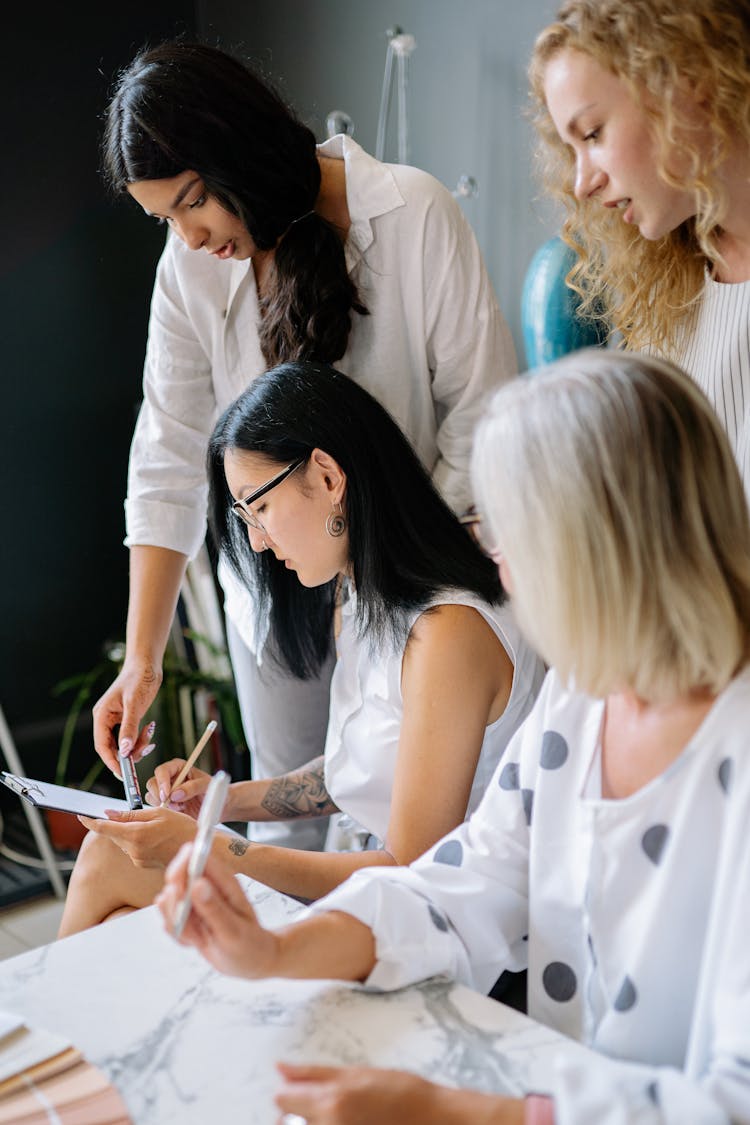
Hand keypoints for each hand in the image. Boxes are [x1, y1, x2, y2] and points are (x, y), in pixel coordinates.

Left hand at [78, 806, 196, 868]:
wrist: (197, 849)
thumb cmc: (182, 827)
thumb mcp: (157, 812)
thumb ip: (131, 814)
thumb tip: (109, 813)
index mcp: (136, 835)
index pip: (104, 828)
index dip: (90, 821)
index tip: (81, 815)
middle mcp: (133, 850)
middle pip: (113, 834)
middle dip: (115, 824)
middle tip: (129, 814)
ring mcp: (137, 858)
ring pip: (122, 841)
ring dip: (127, 831)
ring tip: (149, 825)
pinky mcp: (142, 863)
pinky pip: (131, 848)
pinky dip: (135, 839)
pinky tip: (152, 835)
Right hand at [92, 657, 162, 774]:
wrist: (147, 664)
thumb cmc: (139, 679)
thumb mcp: (135, 704)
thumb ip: (129, 728)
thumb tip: (123, 751)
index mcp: (102, 716)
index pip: (102, 746)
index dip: (111, 762)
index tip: (123, 774)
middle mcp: (106, 719)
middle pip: (112, 747)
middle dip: (128, 753)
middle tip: (144, 752)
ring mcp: (116, 719)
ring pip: (123, 743)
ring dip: (137, 745)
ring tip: (149, 733)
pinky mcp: (126, 718)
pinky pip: (131, 736)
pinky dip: (141, 737)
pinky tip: (150, 728)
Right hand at [144, 759, 212, 817]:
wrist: (216, 806)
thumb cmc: (212, 791)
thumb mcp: (207, 786)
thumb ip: (193, 787)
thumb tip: (175, 793)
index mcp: (178, 767)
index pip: (162, 770)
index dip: (162, 782)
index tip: (168, 794)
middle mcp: (169, 778)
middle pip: (152, 783)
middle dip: (160, 795)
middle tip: (172, 804)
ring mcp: (165, 791)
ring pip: (151, 796)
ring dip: (164, 804)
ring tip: (182, 806)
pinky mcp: (164, 804)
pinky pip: (156, 807)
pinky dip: (165, 811)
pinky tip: (180, 810)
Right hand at [156, 847, 278, 977]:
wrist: (252, 962)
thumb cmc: (250, 944)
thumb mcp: (233, 930)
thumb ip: (214, 908)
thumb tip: (196, 883)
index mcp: (223, 880)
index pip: (196, 855)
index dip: (182, 865)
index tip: (177, 886)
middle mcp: (207, 886)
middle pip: (176, 876)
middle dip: (175, 901)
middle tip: (189, 921)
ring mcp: (196, 901)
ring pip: (169, 902)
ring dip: (179, 924)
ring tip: (201, 937)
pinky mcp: (188, 917)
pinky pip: (171, 923)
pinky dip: (180, 936)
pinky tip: (198, 942)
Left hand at [274, 1063, 525, 1123]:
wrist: (433, 1121)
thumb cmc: (399, 1092)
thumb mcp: (356, 1073)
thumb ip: (314, 1073)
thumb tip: (280, 1068)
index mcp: (329, 1101)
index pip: (282, 1099)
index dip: (291, 1094)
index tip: (304, 1093)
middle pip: (285, 1123)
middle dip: (298, 1116)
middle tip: (327, 1108)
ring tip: (340, 1119)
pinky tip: (349, 1124)